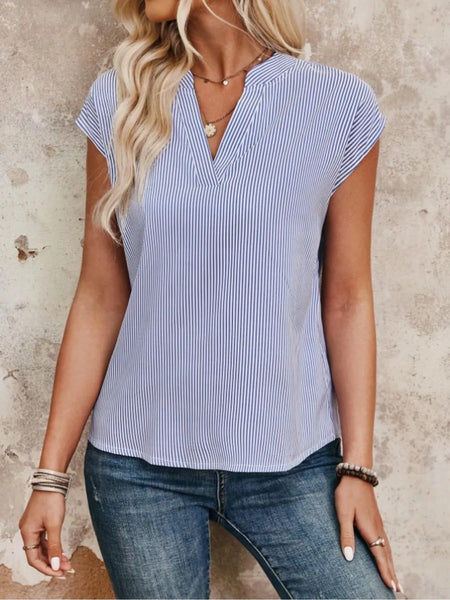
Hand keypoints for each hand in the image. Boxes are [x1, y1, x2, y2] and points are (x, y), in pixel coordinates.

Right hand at [18, 491, 73, 576]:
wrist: (52, 481)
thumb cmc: (51, 500)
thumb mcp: (54, 525)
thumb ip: (54, 546)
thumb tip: (54, 564)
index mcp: (27, 533)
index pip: (34, 559)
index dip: (46, 568)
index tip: (59, 573)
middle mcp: (27, 531)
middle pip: (38, 554)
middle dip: (52, 562)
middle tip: (66, 568)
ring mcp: (33, 526)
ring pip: (42, 547)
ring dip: (53, 555)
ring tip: (67, 561)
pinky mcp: (38, 522)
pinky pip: (44, 539)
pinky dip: (52, 546)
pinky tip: (61, 551)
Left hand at [335, 476, 402, 593]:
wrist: (356, 475)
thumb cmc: (347, 494)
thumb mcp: (343, 514)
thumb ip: (346, 536)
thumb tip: (349, 558)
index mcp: (370, 529)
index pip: (380, 556)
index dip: (385, 572)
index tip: (391, 586)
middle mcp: (377, 528)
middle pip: (387, 555)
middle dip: (391, 572)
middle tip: (398, 590)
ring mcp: (378, 523)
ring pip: (387, 548)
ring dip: (391, 564)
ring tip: (394, 577)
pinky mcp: (376, 519)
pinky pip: (385, 541)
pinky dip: (388, 553)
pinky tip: (386, 554)